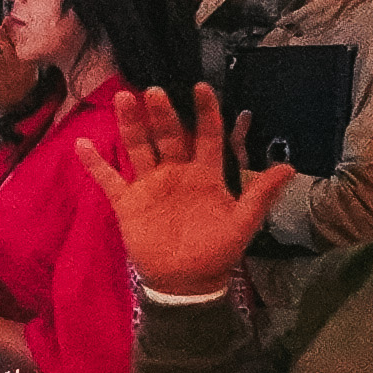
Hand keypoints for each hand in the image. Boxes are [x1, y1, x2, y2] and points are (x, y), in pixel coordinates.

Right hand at [95, 82, 297, 295]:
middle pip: (169, 135)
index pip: (207, 136)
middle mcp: (177, 172)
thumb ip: (260, 195)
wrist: (186, 284)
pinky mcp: (128, 202)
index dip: (206, 112)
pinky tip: (82, 144)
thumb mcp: (242, 223)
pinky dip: (95, 163)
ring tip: (123, 99)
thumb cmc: (216, 251)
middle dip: (162, 113)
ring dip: (131, 124)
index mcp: (205, 174)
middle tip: (155, 92)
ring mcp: (151, 185)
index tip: (201, 88)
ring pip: (139, 147)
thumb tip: (289, 168)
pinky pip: (109, 179)